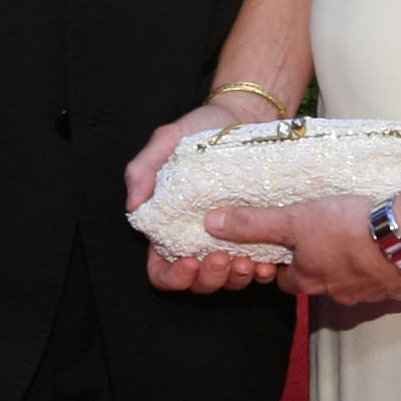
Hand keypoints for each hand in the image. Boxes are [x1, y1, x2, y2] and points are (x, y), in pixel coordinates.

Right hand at [126, 100, 284, 296]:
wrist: (247, 118)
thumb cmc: (203, 130)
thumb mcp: (168, 141)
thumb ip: (143, 168)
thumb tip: (133, 205)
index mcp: (171, 228)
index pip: (162, 270)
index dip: (173, 276)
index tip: (189, 260)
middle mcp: (199, 241)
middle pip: (197, 282)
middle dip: (209, 279)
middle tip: (223, 258)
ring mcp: (230, 242)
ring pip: (227, 281)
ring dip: (235, 279)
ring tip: (247, 262)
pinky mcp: (258, 237)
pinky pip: (257, 268)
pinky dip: (260, 272)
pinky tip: (267, 264)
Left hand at [202, 195, 400, 305]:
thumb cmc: (348, 227)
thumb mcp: (294, 219)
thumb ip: (253, 224)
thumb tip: (211, 224)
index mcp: (310, 280)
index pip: (286, 280)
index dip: (283, 263)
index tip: (287, 246)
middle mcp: (337, 294)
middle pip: (320, 282)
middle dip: (319, 265)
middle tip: (324, 237)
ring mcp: (371, 294)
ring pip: (354, 282)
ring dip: (352, 266)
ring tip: (357, 237)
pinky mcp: (400, 288)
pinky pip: (386, 280)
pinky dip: (384, 267)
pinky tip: (388, 247)